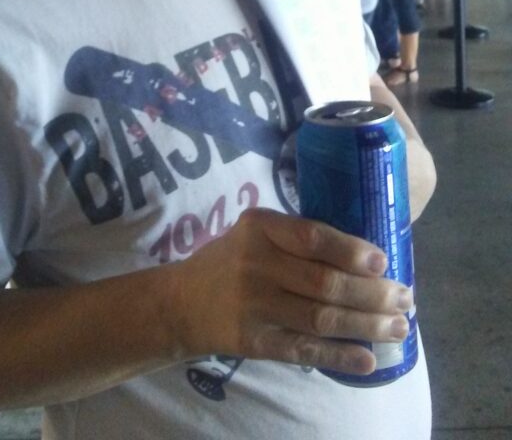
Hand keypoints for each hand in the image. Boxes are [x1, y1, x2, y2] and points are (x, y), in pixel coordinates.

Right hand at [169, 207, 410, 376]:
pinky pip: (305, 350)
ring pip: (321, 318)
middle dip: (372, 293)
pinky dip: (339, 356)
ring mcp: (254, 305)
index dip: (352, 251)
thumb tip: (367, 254)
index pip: (312, 237)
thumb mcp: (255, 233)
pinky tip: (368, 359)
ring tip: (398, 328)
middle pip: (324, 282)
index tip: (384, 262)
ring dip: (366, 325)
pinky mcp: (254, 341)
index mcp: (259, 226)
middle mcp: (256, 263)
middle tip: (405, 298)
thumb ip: (298, 237)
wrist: (181, 302)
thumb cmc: (233, 259)